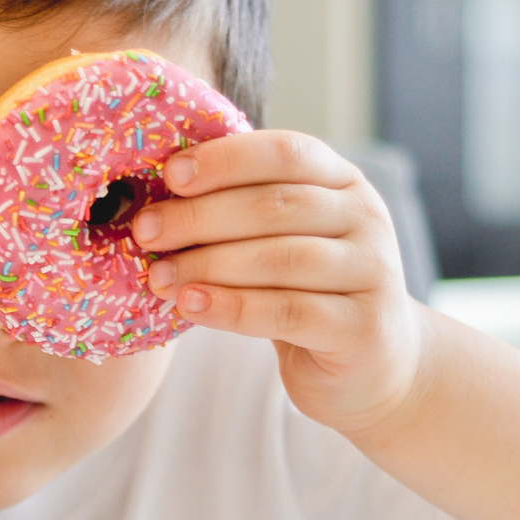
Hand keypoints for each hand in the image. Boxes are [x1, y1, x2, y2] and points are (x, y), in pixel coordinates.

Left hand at [131, 130, 427, 434]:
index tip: (169, 176)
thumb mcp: (285, 241)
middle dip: (200, 216)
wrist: (374, 365)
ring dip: (208, 265)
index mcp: (344, 182)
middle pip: (275, 206)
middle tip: (145, 231)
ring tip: (159, 276)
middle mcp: (366, 218)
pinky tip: (190, 306)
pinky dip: (231, 307)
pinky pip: (287, 312)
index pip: (286, 153)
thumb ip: (244, 213)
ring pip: (279, 259)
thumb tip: (158, 199)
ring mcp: (372, 272)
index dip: (225, 159)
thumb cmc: (310, 293)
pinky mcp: (363, 326)